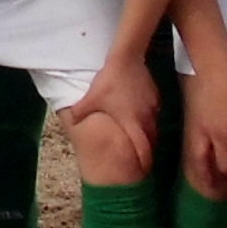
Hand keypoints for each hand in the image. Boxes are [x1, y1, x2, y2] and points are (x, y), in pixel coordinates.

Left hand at [67, 53, 158, 168]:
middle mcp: (146, 119)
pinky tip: (141, 114)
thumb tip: (70, 121)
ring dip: (149, 134)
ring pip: (154, 127)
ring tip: (143, 139)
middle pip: (152, 141)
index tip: (143, 170)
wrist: (126, 58)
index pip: (143, 150)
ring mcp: (153, 107)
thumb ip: (80, 112)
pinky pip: (154, 113)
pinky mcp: (156, 97)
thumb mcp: (91, 98)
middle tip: (143, 158)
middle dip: (148, 150)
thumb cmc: (108, 81)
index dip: (144, 162)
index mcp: (132, 124)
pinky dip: (149, 118)